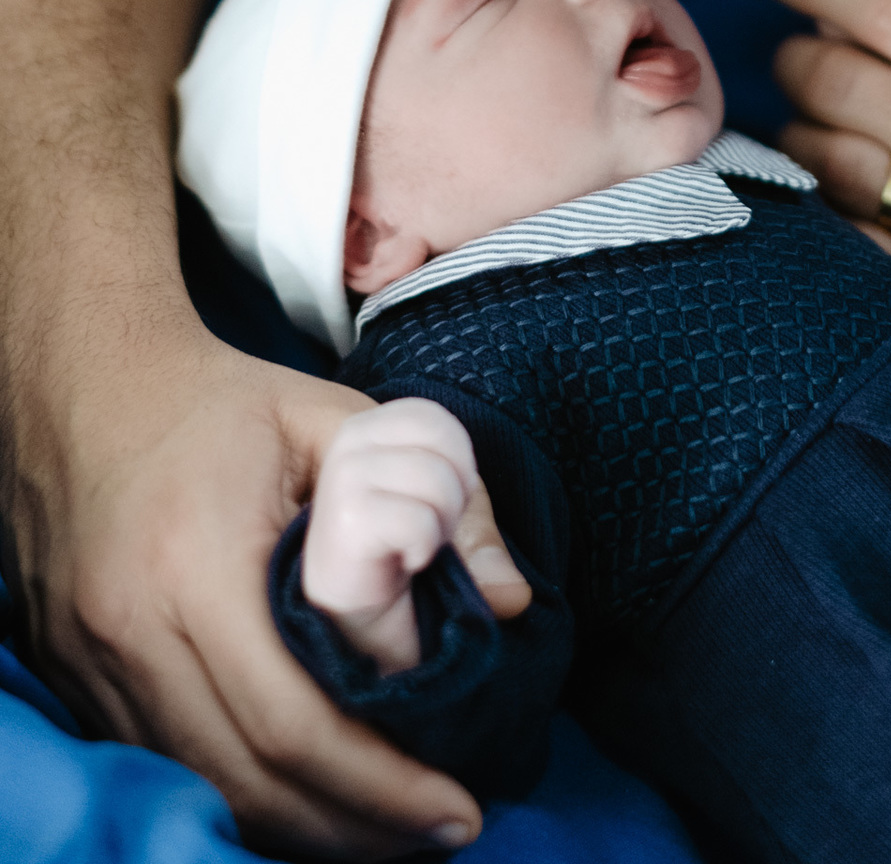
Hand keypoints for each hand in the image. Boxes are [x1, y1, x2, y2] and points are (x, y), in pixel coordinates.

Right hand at [3, 318, 528, 857]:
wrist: (86, 384)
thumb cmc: (222, 403)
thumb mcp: (339, 421)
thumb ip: (436, 495)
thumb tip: (507, 598)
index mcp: (196, 565)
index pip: (294, 724)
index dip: (380, 786)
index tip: (457, 807)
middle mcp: (130, 631)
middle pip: (248, 782)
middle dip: (355, 829)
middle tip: (441, 831)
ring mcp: (88, 663)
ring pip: (202, 788)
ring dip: (301, 827)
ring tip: (387, 830)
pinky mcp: (70, 676)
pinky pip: (162, 765)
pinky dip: (238, 794)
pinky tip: (305, 793)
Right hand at [303, 400, 482, 672]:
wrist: (358, 638)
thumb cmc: (399, 569)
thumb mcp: (449, 529)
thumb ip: (482, 535)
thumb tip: (516, 595)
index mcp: (365, 433)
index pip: (432, 417)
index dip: (456, 462)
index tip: (435, 506)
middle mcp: (344, 448)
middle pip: (441, 440)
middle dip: (454, 495)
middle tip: (423, 532)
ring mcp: (337, 486)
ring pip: (433, 477)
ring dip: (439, 525)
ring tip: (411, 549)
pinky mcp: (340, 528)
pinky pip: (416, 520)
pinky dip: (423, 547)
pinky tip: (399, 565)